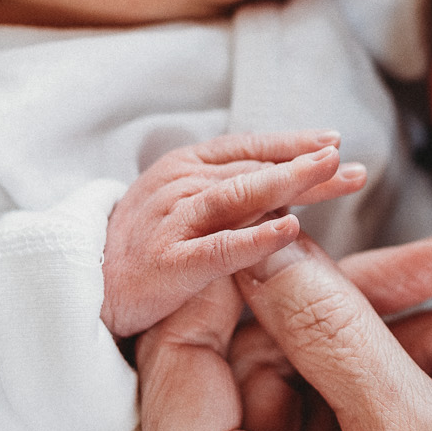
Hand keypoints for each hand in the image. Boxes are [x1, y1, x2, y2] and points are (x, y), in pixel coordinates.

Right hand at [103, 130, 365, 337]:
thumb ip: (235, 200)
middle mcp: (179, 183)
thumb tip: (296, 194)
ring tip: (329, 174)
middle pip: (254, 168)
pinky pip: (217, 248)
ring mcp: (170, 220)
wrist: (79, 290)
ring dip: (287, 181)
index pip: (249, 147)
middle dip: (307, 166)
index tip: (335, 140)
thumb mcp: (187, 211)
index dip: (292, 142)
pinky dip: (254, 238)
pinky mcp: (165, 263)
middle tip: (352, 165)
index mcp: (186, 166)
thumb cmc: (143, 250)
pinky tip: (290, 230)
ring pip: (238, 195)